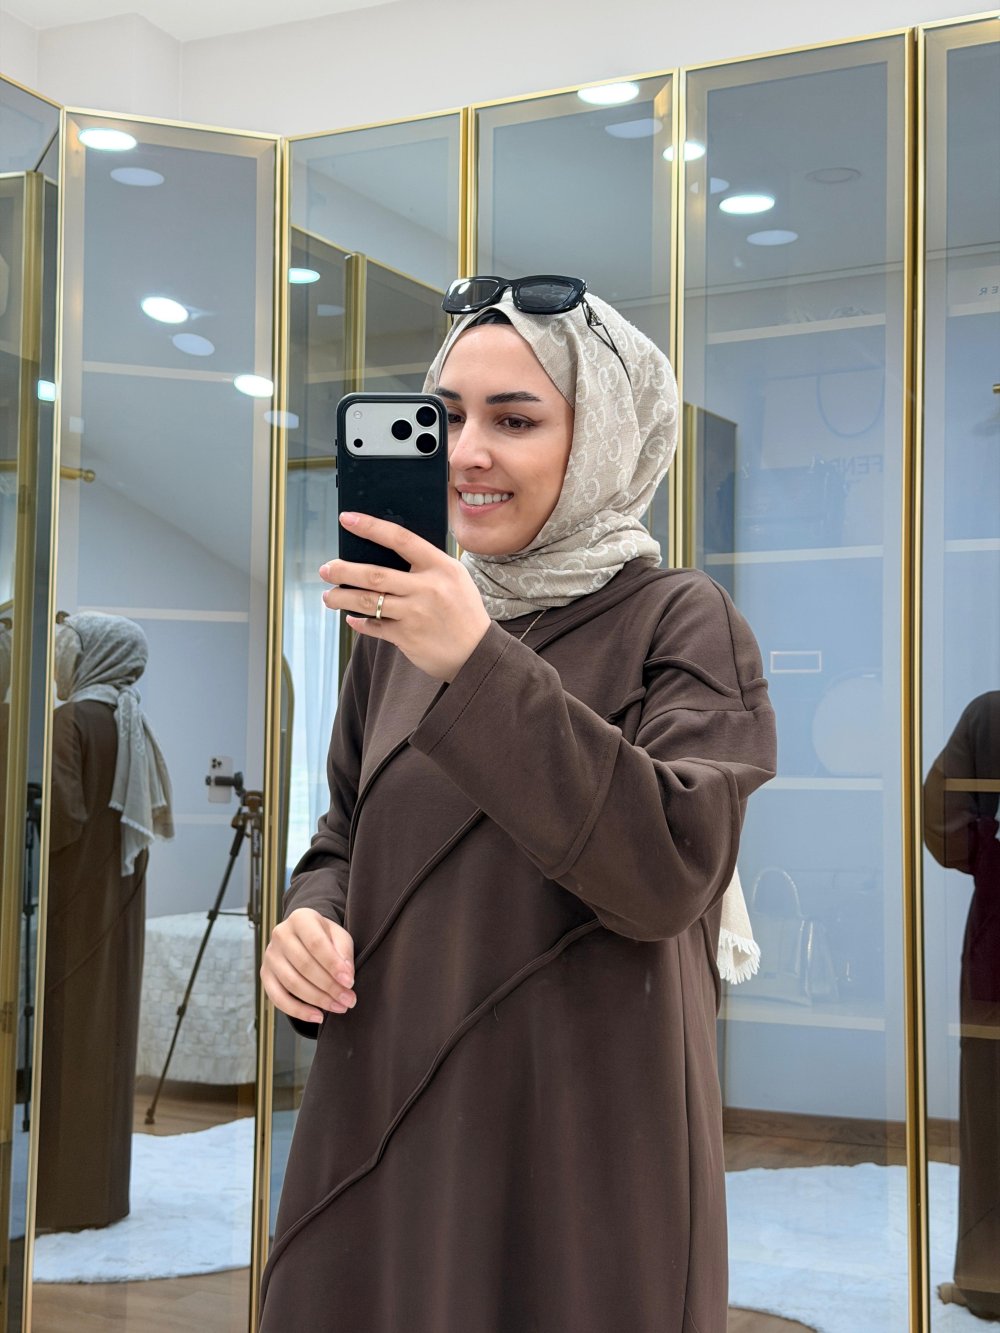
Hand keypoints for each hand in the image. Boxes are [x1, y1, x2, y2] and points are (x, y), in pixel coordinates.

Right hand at [260, 907, 355, 1024]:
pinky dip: (298, 1011)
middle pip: (304, 965)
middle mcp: (280, 934)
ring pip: (292, 983)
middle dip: (329, 986)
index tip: (349, 982)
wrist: (303, 935)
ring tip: (339, 1007)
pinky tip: (317, 1016)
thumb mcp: (339, 935)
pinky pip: (278, 997)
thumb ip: (344, 952)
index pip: (316, 943)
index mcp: (300, 918)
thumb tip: (346, 977)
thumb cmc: (324, 936)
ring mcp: (270, 955)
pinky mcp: (265, 974)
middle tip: (349, 1000)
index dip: (333, 965)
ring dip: (318, 1000)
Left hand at [320, 513, 491, 681]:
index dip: (370, 527)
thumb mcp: (455, 578)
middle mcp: (427, 588)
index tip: (346, 519)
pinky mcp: (407, 637)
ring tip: (328, 596)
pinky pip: (374, 627)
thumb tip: (383, 552)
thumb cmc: (463, 610)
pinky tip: (352, 618)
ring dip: (342, 598)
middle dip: (343, 571)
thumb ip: (426, 565)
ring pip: (368, 602)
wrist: (478, 652)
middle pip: (374, 574)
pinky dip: (359, 622)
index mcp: (440, 566)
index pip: (400, 539)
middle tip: (326, 569)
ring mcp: (416, 614)